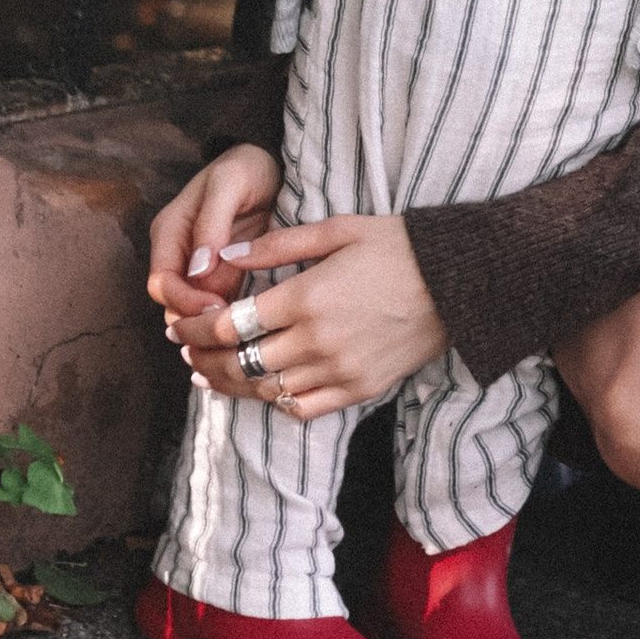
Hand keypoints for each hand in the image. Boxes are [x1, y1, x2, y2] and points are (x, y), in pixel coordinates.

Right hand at [147, 142, 283, 328]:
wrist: (270, 165)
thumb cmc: (245, 168)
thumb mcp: (229, 184)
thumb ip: (211, 224)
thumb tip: (196, 270)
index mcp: (169, 232)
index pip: (161, 282)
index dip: (183, 301)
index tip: (216, 308)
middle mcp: (178, 254)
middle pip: (172, 304)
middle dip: (197, 319)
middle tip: (233, 324)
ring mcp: (200, 268)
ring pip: (194, 312)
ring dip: (214, 324)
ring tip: (244, 328)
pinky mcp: (223, 276)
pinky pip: (218, 307)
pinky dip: (230, 319)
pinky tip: (251, 324)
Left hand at [167, 211, 448, 418]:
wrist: (460, 281)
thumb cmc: (398, 245)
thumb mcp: (337, 230)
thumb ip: (277, 245)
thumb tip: (225, 255)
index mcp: (306, 298)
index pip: (229, 326)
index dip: (194, 330)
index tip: (179, 326)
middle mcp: (318, 341)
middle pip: (239, 364)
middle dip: (202, 360)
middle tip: (185, 353)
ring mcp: (340, 371)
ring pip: (265, 392)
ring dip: (230, 386)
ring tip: (210, 375)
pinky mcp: (360, 388)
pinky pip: (303, 408)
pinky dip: (275, 402)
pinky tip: (263, 388)